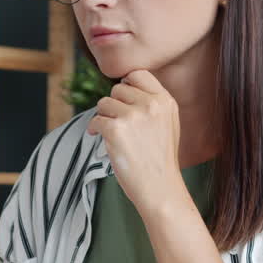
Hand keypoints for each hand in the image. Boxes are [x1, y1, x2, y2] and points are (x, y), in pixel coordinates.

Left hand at [85, 70, 182, 216]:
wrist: (160, 188)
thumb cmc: (160, 160)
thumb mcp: (167, 124)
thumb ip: (151, 104)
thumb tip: (123, 88)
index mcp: (165, 101)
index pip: (138, 74)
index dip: (126, 85)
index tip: (123, 101)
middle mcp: (151, 104)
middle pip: (117, 89)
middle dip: (114, 105)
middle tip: (118, 125)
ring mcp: (133, 116)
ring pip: (104, 103)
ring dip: (104, 117)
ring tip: (113, 135)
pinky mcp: (116, 129)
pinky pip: (96, 120)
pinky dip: (94, 129)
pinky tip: (101, 139)